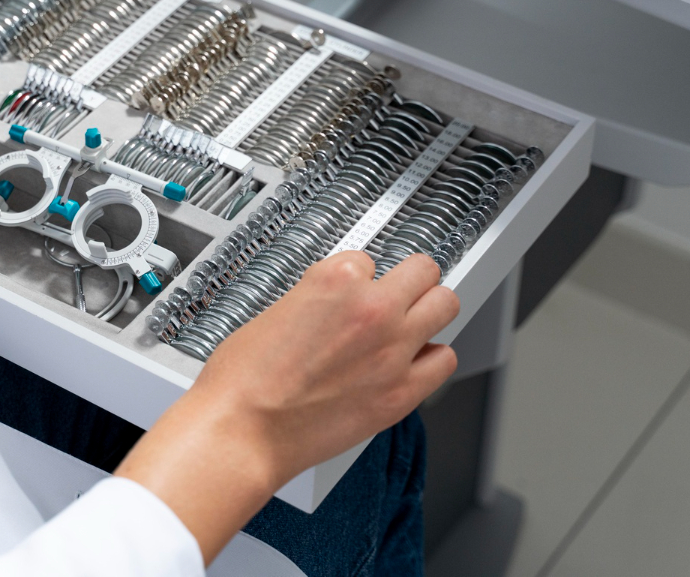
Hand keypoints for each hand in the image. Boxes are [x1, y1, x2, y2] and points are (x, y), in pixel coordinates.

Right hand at [115, 253, 458, 563]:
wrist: (243, 431)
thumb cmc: (244, 380)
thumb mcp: (275, 312)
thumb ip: (316, 300)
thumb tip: (332, 306)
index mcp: (334, 280)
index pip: (368, 258)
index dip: (358, 276)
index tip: (355, 289)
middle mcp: (371, 309)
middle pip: (424, 270)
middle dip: (411, 279)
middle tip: (400, 293)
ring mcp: (392, 350)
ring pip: (446, 305)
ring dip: (430, 310)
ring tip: (414, 322)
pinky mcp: (401, 392)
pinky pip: (445, 358)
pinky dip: (432, 357)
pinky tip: (413, 361)